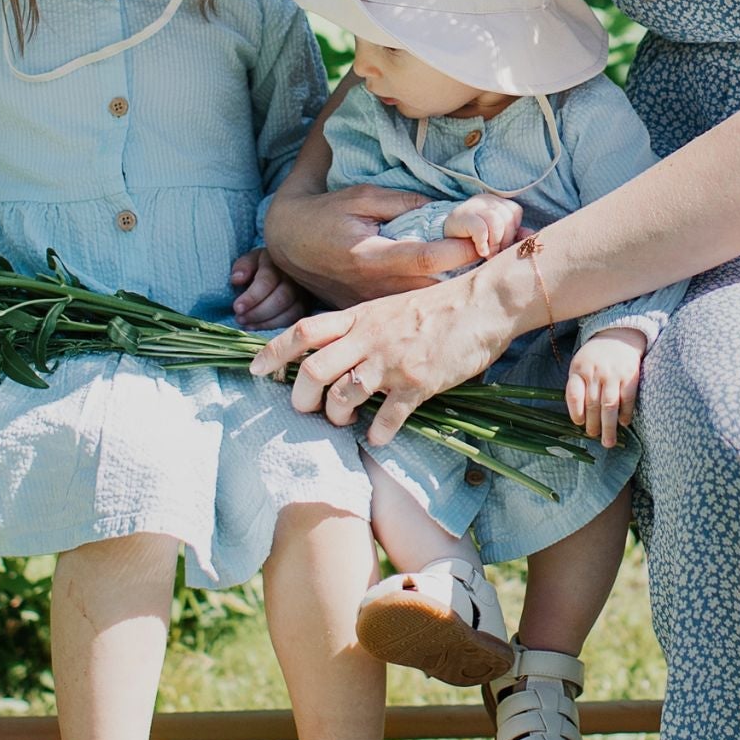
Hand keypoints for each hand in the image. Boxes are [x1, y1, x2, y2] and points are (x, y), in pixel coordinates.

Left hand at [230, 250, 306, 331]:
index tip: (237, 308)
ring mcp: (303, 293)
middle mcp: (295, 277)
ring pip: (289, 312)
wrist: (284, 270)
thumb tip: (237, 279)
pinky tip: (258, 326)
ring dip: (265, 322)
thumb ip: (243, 266)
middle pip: (280, 299)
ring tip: (247, 324)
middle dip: (257, 312)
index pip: (267, 281)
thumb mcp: (251, 260)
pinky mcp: (306, 306)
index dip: (252, 297)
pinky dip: (274, 325)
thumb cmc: (263, 266)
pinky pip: (293, 320)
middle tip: (240, 319)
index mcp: (279, 262)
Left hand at [249, 265, 524, 447]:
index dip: (273, 352)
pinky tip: (379, 436)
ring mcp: (393, 361)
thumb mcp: (390, 307)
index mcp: (360, 317)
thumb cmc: (439, 306)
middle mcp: (369, 338)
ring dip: (337, 416)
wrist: (484, 303)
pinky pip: (387, 417)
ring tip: (344, 421)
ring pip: (344, 396)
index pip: (303, 331)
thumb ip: (362, 327)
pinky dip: (378, 433)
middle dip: (300, 397)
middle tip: (305, 409)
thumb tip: (338, 352)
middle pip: (313, 371)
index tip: (255, 370)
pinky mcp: (419, 383)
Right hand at [262, 180, 479, 307]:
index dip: (461, 249)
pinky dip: (439, 299)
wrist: (290, 244)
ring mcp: (376, 305)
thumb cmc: (326, 215)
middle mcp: (377, 287)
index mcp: (373, 256)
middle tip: (499, 256)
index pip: (427, 259)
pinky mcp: (374, 312)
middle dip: (471, 273)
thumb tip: (444, 206)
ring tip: (490, 273)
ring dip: (460, 289)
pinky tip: (461, 288)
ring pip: (428, 305)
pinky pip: (413, 310)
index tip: (490, 237)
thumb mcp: (361, 197)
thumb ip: (402, 202)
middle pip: (437, 289)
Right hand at [441, 194, 525, 258]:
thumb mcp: (497, 235)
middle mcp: (487, 200)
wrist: (446, 238)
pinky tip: (482, 251)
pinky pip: (481, 228)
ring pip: (496, 222)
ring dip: (495, 243)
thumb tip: (533, 236)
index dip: (513, 231)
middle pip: (508, 217)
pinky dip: (484, 243)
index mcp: (497, 201)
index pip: (515, 212)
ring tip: (489, 254)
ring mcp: (474, 206)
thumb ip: (514, 235)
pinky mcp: (463, 216)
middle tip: (497, 254)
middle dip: (505, 240)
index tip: (504, 246)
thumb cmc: (474, 237)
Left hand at [565, 328, 645, 449]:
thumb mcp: (580, 365)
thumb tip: (580, 418)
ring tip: (608, 442)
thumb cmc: (596, 357)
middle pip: (592, 404)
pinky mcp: (630, 376)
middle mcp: (595, 372)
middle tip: (595, 437)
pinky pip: (627, 399)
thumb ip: (578, 386)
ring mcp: (614, 374)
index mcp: (579, 369)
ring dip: (609, 426)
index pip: (574, 394)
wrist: (619, 335)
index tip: (579, 424)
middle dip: (593, 424)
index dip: (575, 412)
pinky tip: (624, 423)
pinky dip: (626, 413)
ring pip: (609, 405)